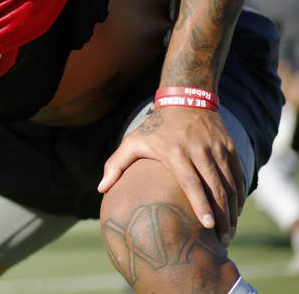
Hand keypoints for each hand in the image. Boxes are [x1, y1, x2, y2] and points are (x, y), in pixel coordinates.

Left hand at [98, 106, 243, 243]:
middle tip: (222, 240)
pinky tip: (236, 211)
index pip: (191, 182)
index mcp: (175, 151)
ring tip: (229, 232)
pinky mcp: (229, 147)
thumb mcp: (133, 141)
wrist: (185, 101)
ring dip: (233, 210)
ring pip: (230, 184)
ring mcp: (216, 149)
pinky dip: (239, 195)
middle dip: (222, 216)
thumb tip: (101, 189)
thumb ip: (116, 164)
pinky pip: (238, 175)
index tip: (207, 225)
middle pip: (215, 188)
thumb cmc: (155, 128)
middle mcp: (199, 150)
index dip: (201, 204)